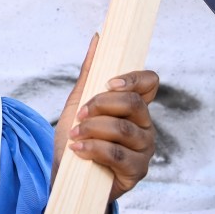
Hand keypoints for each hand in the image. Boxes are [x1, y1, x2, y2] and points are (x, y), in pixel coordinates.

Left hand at [54, 35, 158, 201]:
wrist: (64, 176)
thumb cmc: (75, 137)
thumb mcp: (78, 102)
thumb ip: (90, 73)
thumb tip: (99, 37)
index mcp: (134, 106)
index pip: (150, 82)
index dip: (133, 78)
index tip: (109, 82)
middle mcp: (145, 126)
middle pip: (134, 104)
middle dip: (101, 105)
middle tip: (81, 114)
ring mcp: (144, 150)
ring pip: (124, 130)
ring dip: (93, 129)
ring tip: (75, 135)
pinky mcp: (137, 172)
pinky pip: (119, 155)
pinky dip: (94, 149)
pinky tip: (79, 150)